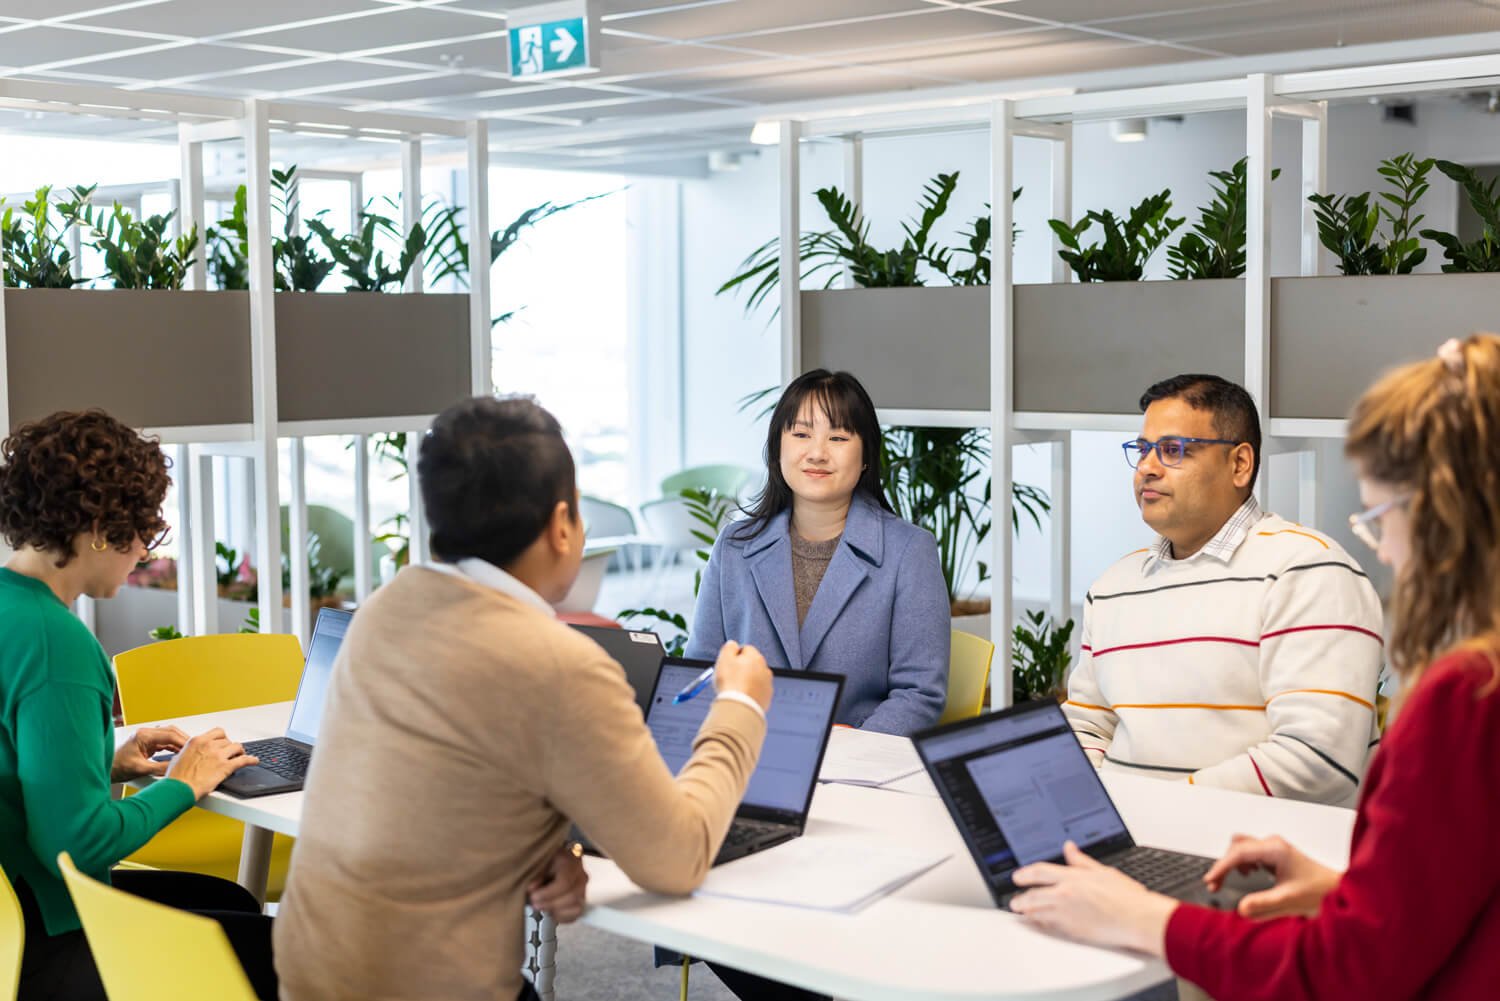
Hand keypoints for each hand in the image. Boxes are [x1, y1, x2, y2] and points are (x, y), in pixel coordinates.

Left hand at [110, 725, 189, 781]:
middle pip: (172, 732)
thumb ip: (160, 768)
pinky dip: (174, 747)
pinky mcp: (147, 744)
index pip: (170, 735)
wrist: (105, 769)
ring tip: (188, 753)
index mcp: (143, 735)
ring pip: (170, 736)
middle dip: (184, 741)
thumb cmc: (116, 767)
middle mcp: (145, 733)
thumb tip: (177, 768)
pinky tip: (179, 754)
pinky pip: (165, 742)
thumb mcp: (140, 769)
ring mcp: (147, 738)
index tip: (192, 750)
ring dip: (180, 744)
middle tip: (194, 750)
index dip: (183, 742)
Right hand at [164, 728, 258, 798]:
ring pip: (237, 747)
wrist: (178, 790)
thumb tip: (190, 753)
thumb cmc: (176, 778)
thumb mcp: (178, 758)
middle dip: (230, 747)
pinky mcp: (225, 767)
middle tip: (231, 753)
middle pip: (228, 740)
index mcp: (197, 741)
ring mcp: (217, 755)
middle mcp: (208, 745)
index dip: (224, 738)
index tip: (225, 743)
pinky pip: (243, 760)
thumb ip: (188, 752)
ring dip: (240, 752)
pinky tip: (254, 761)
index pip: (218, 732)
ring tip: (240, 757)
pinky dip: (251, 760)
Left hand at [528, 842, 589, 922]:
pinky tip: (551, 912)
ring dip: (556, 911)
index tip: (534, 896)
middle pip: (571, 897)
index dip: (548, 893)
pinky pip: (576, 914)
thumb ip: (536, 874)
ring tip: (542, 907)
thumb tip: (532, 888)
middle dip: (550, 903)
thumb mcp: (542, 861)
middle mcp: (581, 877)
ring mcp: (583, 890)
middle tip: (534, 904)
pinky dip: (562, 917)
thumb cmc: (550, 861)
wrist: (559, 861)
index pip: (565, 882)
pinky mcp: (581, 901)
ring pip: (576, 907)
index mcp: (571, 863)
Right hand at [713, 641, 772, 711]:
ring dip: (747, 680)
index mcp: (755, 657)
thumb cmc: (731, 684)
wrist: (740, 707)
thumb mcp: (724, 659)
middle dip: (742, 668)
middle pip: (752, 664)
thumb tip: (732, 644)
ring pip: (755, 678)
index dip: (734, 656)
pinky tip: (742, 696)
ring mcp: (767, 683)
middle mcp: (765, 668)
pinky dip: (751, 692)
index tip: (728, 664)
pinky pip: (758, 691)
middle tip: (730, 677)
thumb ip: (729, 648)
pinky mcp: (767, 697)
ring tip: (735, 689)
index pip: (745, 649)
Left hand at [1010, 842, 1176, 955]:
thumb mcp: (1103, 871)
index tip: (1017, 877)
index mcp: (1073, 877)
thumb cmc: (1127, 897)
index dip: (1025, 874)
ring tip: (1021, 911)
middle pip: (1034, 894)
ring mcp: (1067, 914)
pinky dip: (1041, 923)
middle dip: (1021, 897)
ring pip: (1038, 911)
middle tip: (1014, 900)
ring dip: (1027, 911)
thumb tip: (1069, 848)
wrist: (1138, 919)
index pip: (1040, 872)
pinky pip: (1049, 926)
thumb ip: (1081, 861)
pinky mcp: (1072, 931)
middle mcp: (1066, 894)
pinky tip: (1039, 923)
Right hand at [1204, 834, 1339, 919]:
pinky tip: (1247, 875)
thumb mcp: (1289, 900)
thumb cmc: (1319, 890)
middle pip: (1236, 846)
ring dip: (1232, 863)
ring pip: (1242, 847)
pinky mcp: (1276, 853)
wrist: (1337, 888)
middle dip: (1223, 865)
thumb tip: (1241, 908)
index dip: (1221, 867)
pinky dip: (1242, 863)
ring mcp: (1274, 847)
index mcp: (1275, 850)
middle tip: (1216, 884)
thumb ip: (1263, 905)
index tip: (1211, 880)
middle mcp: (1273, 844)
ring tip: (1228, 880)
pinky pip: (1251, 852)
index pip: (1238, 853)